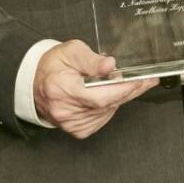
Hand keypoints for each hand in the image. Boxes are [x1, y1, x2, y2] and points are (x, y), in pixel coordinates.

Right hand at [32, 40, 157, 138]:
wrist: (37, 85)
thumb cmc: (54, 66)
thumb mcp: (71, 51)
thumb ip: (91, 59)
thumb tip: (110, 65)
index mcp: (63, 89)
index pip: (99, 96)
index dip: (122, 90)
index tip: (140, 81)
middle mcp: (66, 111)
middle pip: (107, 104)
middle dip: (129, 91)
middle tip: (146, 80)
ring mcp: (72, 124)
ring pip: (108, 111)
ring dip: (119, 97)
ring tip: (124, 82)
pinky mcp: (78, 130)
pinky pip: (103, 118)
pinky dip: (110, 106)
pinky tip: (107, 94)